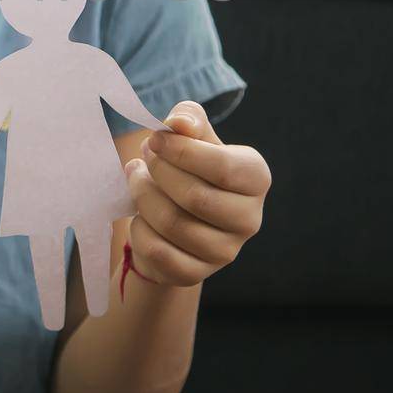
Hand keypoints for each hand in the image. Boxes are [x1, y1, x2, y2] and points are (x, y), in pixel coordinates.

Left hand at [122, 100, 270, 286]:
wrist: (178, 215)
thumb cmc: (189, 166)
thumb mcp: (192, 135)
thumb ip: (188, 119)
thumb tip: (178, 124)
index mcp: (256, 178)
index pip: (222, 167)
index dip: (181, 151)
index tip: (154, 140)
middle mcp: (250, 218)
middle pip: (195, 197)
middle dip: (159, 174)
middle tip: (142, 160)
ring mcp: (226, 251)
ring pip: (173, 224)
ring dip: (144, 198)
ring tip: (136, 180)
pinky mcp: (197, 273)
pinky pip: (159, 252)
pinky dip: (140, 230)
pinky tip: (139, 215)